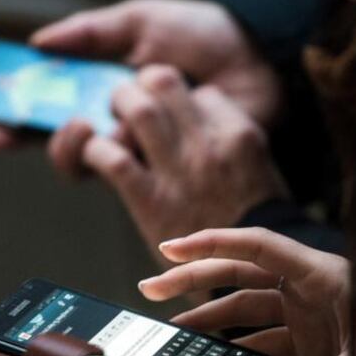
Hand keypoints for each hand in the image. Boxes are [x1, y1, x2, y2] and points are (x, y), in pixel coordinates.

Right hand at [0, 0, 281, 151]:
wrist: (259, 54)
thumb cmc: (202, 35)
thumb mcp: (142, 21)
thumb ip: (93, 32)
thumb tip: (39, 43)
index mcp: (107, 95)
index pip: (52, 118)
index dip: (19, 128)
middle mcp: (126, 128)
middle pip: (72, 153)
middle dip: (62, 143)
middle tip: (74, 125)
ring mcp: (155, 152)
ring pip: (108, 167)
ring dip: (107, 143)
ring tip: (124, 119)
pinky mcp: (187, 167)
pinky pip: (158, 167)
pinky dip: (152, 144)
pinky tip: (169, 122)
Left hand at [65, 65, 288, 258]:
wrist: (252, 273)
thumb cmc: (254, 225)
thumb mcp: (261, 170)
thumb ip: (231, 142)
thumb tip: (198, 119)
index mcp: (240, 134)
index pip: (201, 92)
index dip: (184, 101)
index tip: (177, 117)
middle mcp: (209, 144)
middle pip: (164, 82)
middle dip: (141, 87)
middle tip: (133, 103)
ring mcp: (180, 169)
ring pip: (137, 109)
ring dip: (117, 108)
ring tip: (114, 119)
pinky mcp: (151, 198)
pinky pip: (112, 158)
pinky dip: (94, 150)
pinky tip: (96, 156)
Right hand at [138, 227, 355, 355]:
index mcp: (321, 274)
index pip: (256, 246)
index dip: (211, 243)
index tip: (168, 247)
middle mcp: (308, 285)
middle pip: (240, 273)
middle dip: (194, 277)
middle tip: (149, 288)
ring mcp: (307, 309)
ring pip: (246, 305)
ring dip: (210, 316)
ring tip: (172, 331)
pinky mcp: (310, 333)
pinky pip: (263, 334)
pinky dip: (237, 345)